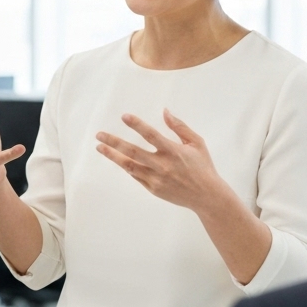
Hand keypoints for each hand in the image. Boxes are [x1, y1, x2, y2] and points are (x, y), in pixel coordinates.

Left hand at [95, 109, 224, 211]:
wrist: (207, 196)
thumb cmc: (203, 166)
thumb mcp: (196, 143)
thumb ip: (179, 127)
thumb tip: (165, 111)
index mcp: (174, 151)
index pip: (151, 135)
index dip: (137, 125)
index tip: (124, 116)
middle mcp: (162, 165)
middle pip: (132, 151)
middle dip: (113, 142)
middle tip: (99, 135)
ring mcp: (156, 179)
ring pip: (129, 166)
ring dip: (113, 156)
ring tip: (100, 147)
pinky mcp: (153, 189)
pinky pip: (136, 176)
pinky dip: (126, 167)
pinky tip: (118, 159)